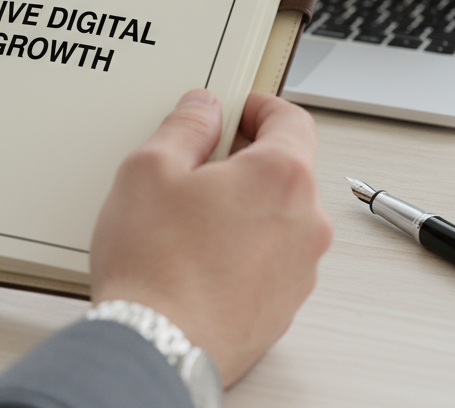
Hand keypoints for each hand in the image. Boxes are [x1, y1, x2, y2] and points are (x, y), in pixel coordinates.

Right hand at [90, 89, 332, 387]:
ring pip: (278, 218)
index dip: (259, 106)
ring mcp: (300, 269)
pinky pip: (270, 259)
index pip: (291, 119)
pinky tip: (196, 258)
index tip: (235, 108)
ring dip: (244, 209)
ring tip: (187, 221)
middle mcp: (305, 222)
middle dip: (243, 160)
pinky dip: (243, 250)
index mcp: (281, 176)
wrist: (159, 347)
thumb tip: (202, 109)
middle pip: (285, 170)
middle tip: (195, 166)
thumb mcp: (149, 169)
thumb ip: (184, 126)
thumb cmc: (155, 268)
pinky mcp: (284, 306)